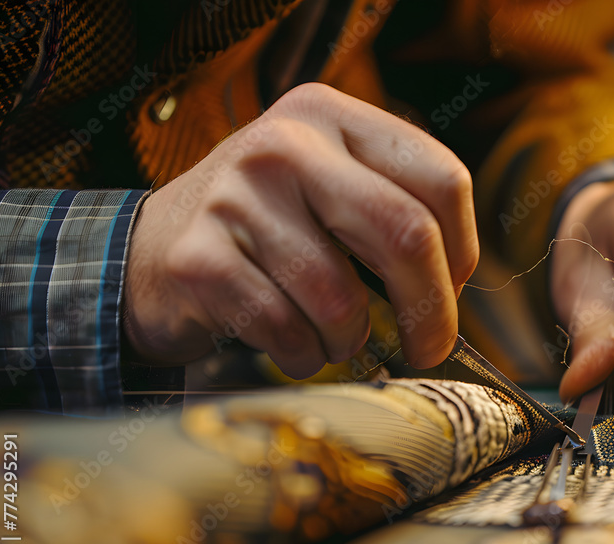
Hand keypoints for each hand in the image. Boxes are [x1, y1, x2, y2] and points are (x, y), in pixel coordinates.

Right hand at [123, 83, 478, 377]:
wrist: (150, 249)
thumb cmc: (267, 229)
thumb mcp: (330, 187)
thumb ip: (393, 208)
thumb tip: (456, 287)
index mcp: (332, 116)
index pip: (442, 180)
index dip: (464, 251)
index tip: (453, 290)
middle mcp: (285, 144)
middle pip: (406, 234)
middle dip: (431, 311)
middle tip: (428, 347)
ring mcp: (235, 197)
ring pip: (342, 300)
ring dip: (350, 342)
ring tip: (335, 338)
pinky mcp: (198, 258)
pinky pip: (287, 331)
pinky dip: (303, 356)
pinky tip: (292, 345)